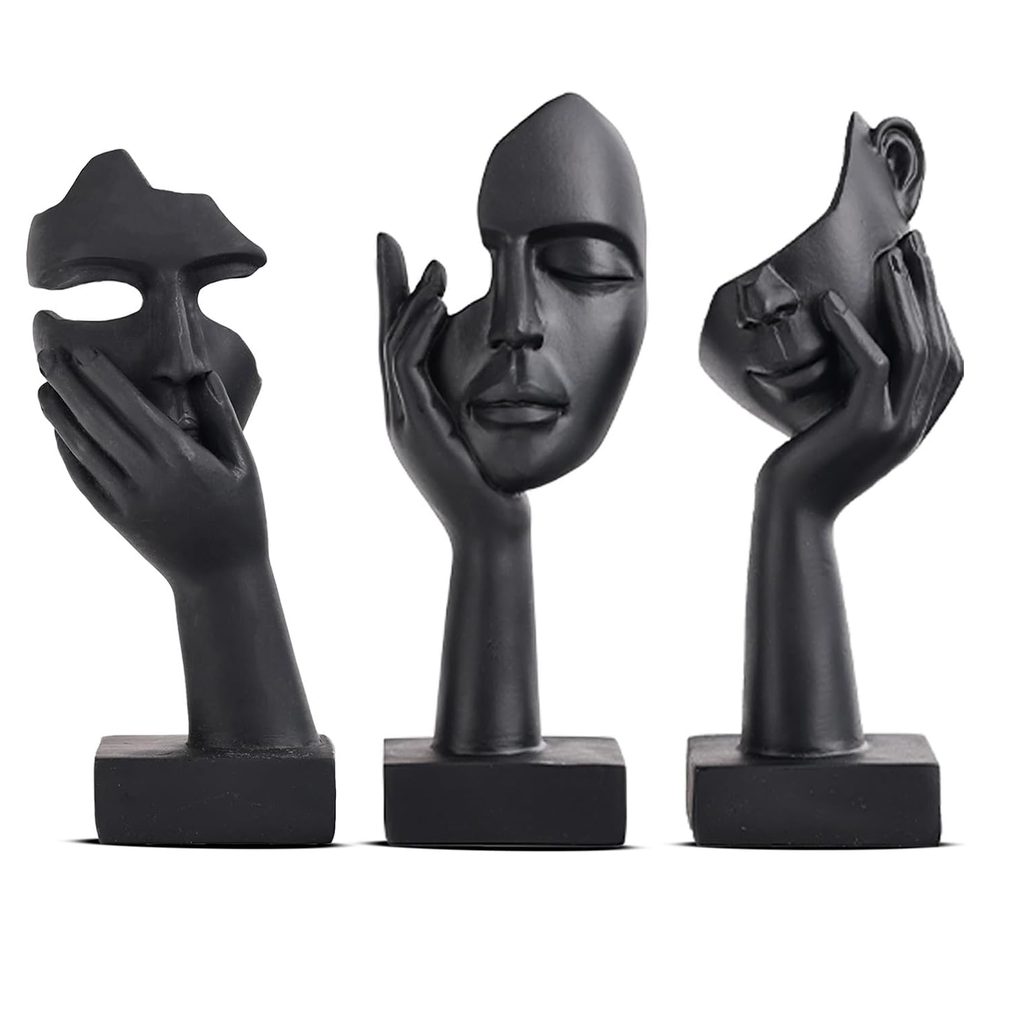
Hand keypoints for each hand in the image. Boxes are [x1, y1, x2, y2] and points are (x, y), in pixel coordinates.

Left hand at [37, 340, 266, 586]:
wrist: (221, 577)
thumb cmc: (241, 517)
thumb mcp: (245, 465)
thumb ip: (223, 418)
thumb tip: (203, 376)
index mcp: (180, 456)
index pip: (129, 405)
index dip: (101, 376)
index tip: (82, 352)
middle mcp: (147, 474)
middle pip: (96, 420)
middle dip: (69, 385)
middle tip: (48, 357)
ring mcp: (126, 498)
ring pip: (82, 447)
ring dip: (58, 415)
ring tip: (43, 388)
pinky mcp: (115, 517)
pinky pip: (82, 477)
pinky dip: (66, 451)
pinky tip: (58, 431)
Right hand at [377, 233, 527, 540]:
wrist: (490, 528)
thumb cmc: (493, 486)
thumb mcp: (480, 432)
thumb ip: (471, 401)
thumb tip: (491, 368)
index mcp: (412, 413)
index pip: (397, 347)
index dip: (396, 302)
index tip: (401, 261)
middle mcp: (400, 413)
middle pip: (386, 337)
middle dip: (387, 288)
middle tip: (388, 241)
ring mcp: (402, 420)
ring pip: (394, 347)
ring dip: (411, 302)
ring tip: (433, 268)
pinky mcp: (416, 426)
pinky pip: (407, 367)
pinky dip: (418, 331)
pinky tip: (435, 304)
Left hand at [762, 230, 962, 517]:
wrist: (791, 511)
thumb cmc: (807, 466)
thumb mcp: (844, 424)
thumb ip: (863, 392)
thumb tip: (854, 346)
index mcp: (919, 421)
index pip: (947, 356)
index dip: (938, 308)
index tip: (919, 265)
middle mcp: (917, 423)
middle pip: (938, 342)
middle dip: (928, 287)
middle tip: (911, 242)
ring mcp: (896, 427)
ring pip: (916, 348)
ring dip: (902, 297)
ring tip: (884, 257)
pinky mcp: (865, 427)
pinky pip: (873, 366)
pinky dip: (854, 330)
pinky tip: (830, 303)